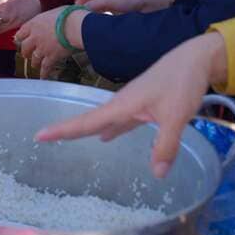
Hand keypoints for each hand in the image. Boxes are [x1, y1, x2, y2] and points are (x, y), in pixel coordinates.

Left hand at [15, 6, 88, 79]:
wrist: (76, 26)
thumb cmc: (69, 15)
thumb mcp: (56, 12)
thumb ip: (50, 19)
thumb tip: (56, 19)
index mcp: (34, 24)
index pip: (21, 32)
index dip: (20, 37)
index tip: (20, 40)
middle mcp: (35, 37)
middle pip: (25, 47)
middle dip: (26, 51)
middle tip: (27, 54)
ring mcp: (42, 48)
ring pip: (34, 58)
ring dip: (34, 62)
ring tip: (35, 65)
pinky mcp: (51, 57)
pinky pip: (45, 67)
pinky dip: (44, 73)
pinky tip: (43, 76)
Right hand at [35, 32, 227, 177]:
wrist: (194, 60)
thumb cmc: (182, 83)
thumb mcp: (175, 116)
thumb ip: (166, 145)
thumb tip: (156, 175)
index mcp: (122, 105)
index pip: (86, 122)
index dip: (62, 130)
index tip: (39, 135)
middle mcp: (121, 104)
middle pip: (88, 120)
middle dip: (66, 129)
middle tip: (42, 137)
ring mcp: (131, 104)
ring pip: (103, 121)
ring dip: (86, 130)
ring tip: (67, 139)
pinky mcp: (143, 106)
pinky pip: (119, 121)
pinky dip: (110, 130)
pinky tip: (105, 138)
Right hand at [69, 0, 172, 13]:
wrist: (151, 3)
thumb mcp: (107, 0)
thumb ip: (92, 6)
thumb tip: (78, 12)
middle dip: (82, 2)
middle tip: (73, 6)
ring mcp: (114, 4)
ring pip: (98, 7)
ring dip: (90, 10)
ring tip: (83, 15)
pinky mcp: (121, 13)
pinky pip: (106, 14)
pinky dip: (100, 17)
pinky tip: (99, 21)